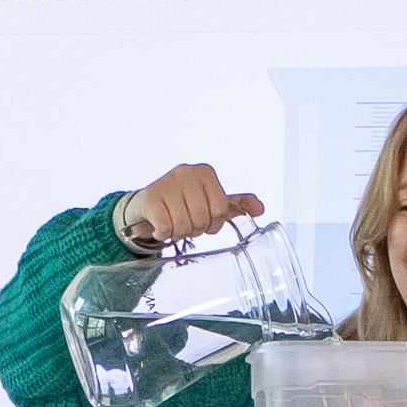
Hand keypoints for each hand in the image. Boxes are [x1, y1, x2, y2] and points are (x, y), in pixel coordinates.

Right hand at [117, 162, 261, 249]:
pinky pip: (166, 228)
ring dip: (178, 233)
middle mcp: (187, 172)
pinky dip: (163, 234)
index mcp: (206, 172)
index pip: (220, 210)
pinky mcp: (151, 197)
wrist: (145, 206)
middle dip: (195, 229)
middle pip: (202, 219)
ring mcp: (168, 182)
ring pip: (184, 225)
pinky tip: (160, 226)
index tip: (203, 221)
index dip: (213, 224)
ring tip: (173, 224)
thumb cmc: (181, 204)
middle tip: (186, 224)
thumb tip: (261, 209)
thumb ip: (235, 205)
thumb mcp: (210, 202)